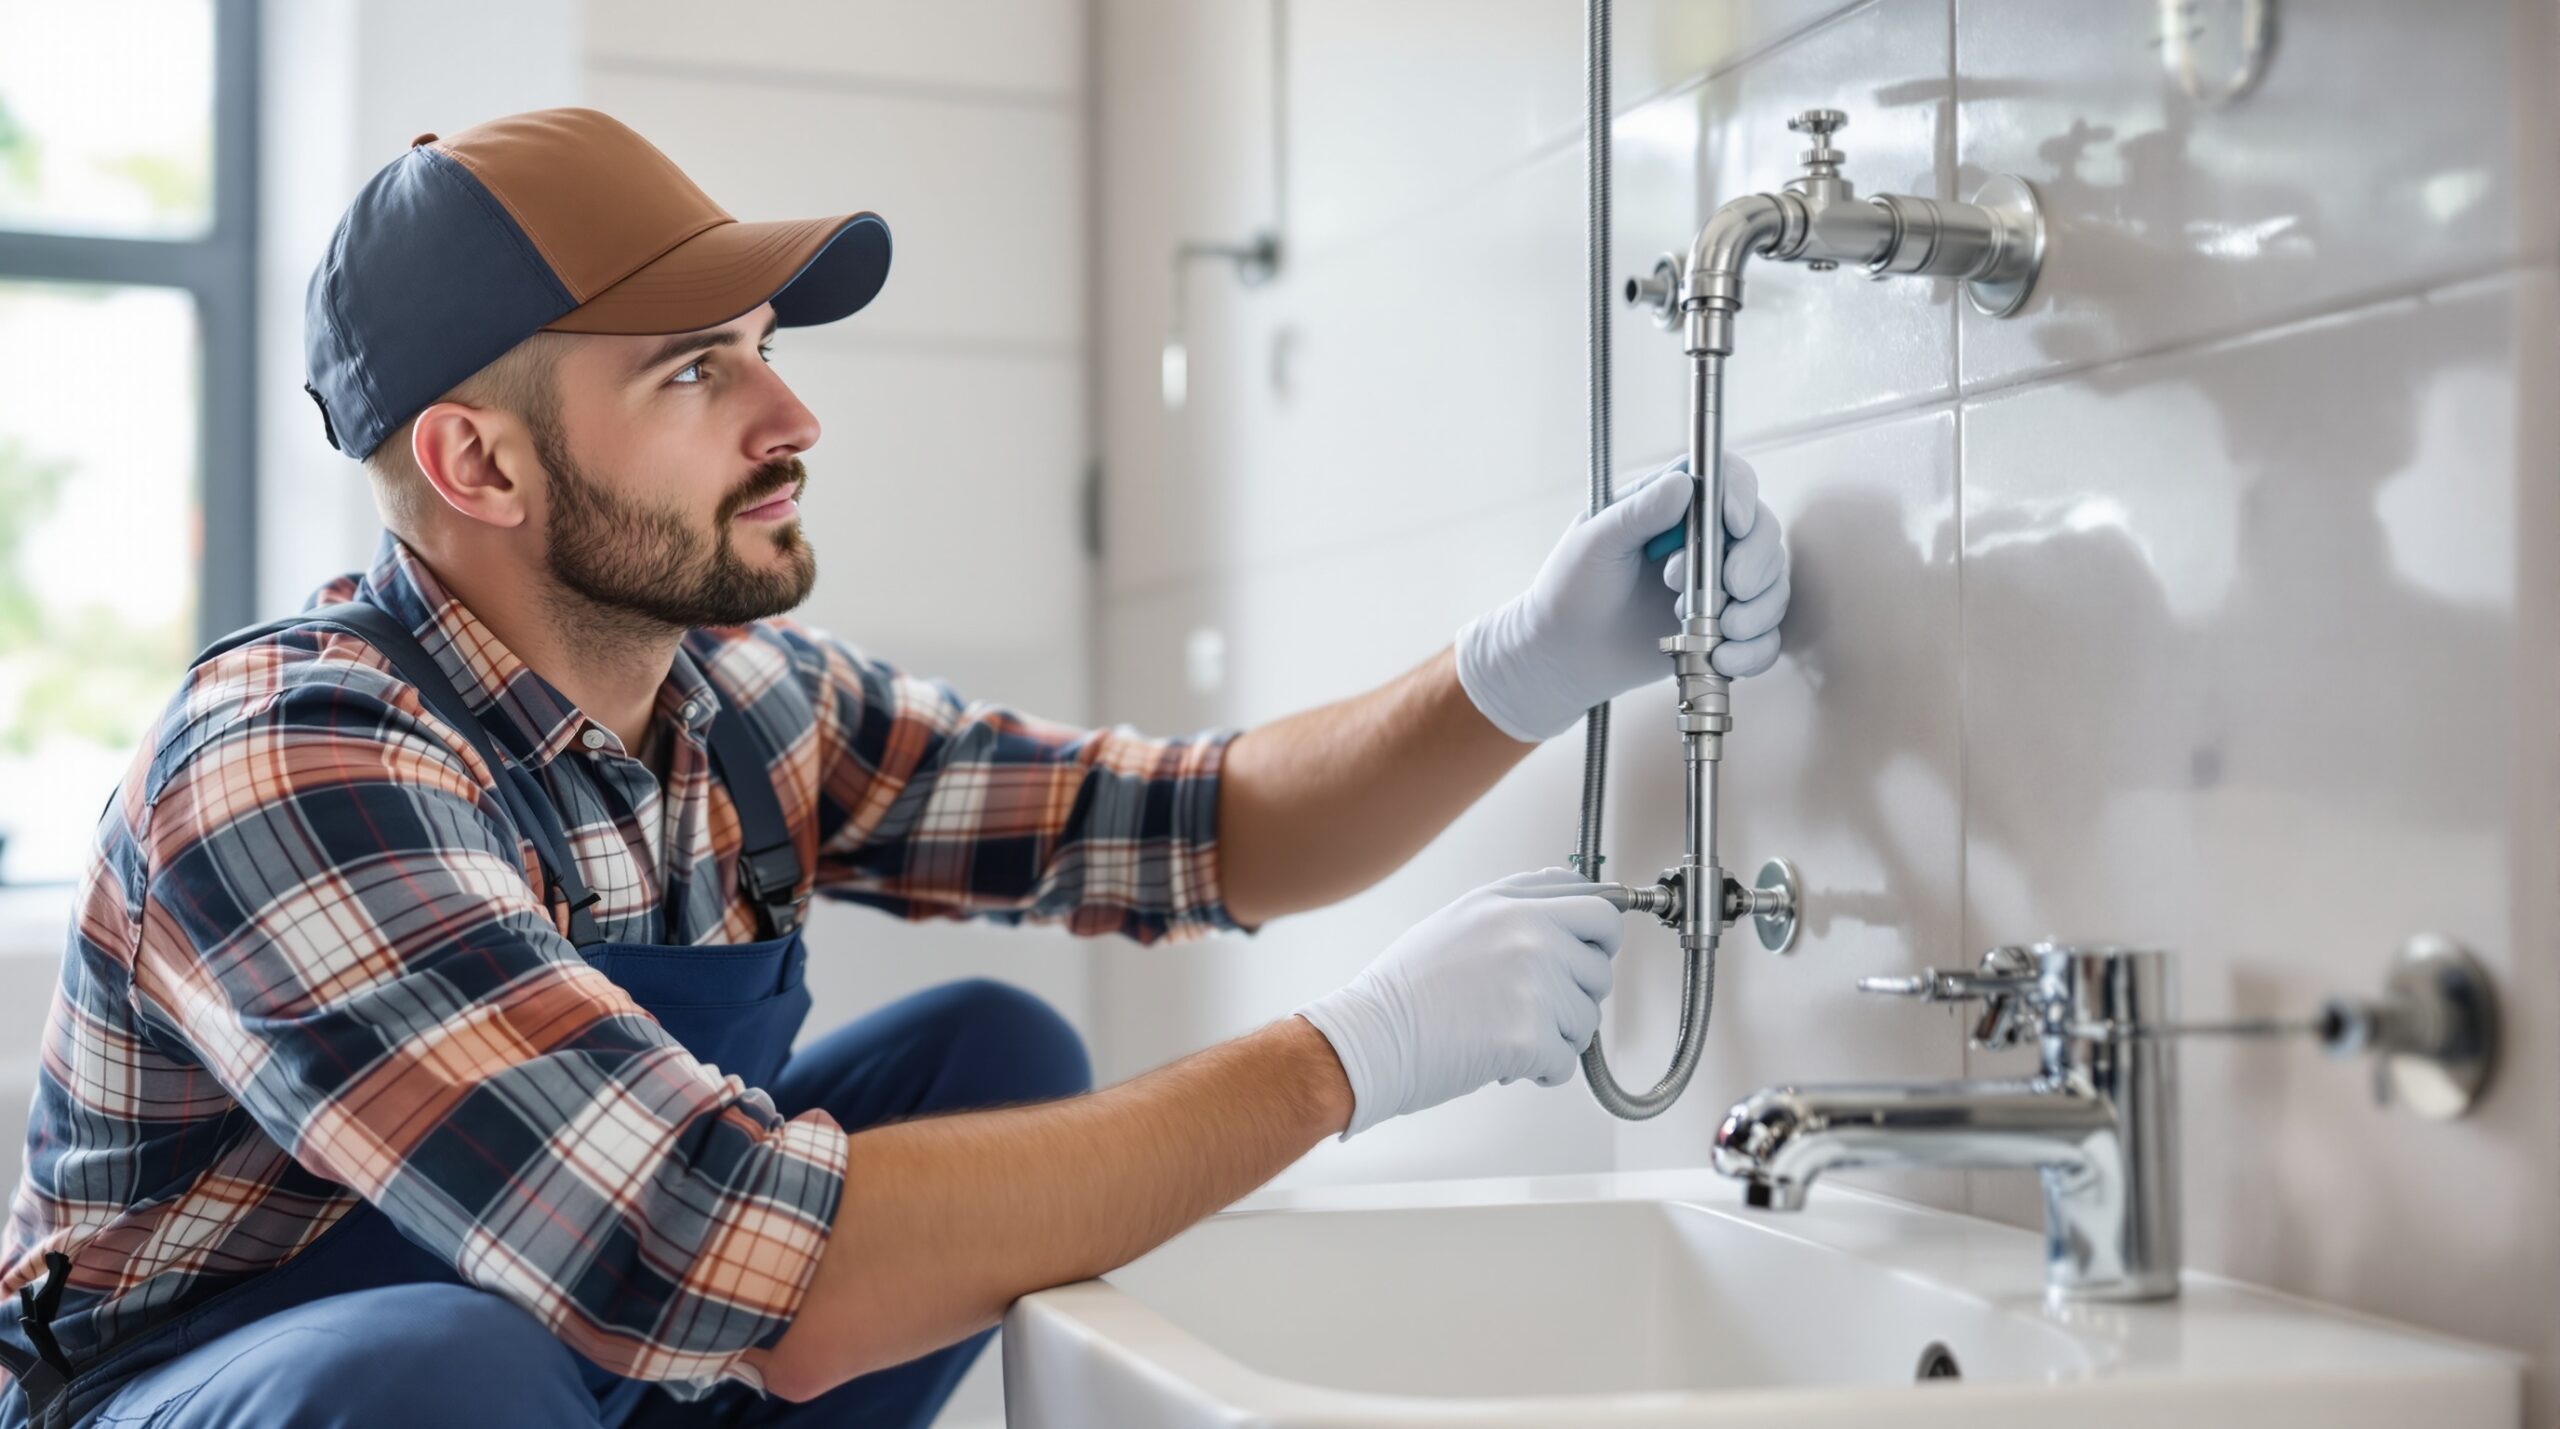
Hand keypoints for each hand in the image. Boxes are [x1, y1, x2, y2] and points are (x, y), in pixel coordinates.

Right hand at [1293, 868, 1622, 1138]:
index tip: (1594, 949)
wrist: (1371, 1038)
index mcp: (1510, 903)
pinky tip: (1507, 1060)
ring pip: (1587, 1018)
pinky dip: (1542, 1069)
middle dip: (1580, 992)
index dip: (1599, 935)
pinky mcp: (1530, 1036)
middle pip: (1601, 965)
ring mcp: (1534, 984)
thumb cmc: (1403, 990)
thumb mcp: (1456, 922)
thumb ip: (1514, 909)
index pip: (1596, 904)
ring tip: (1509, 1032)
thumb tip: (1562, 911)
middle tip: (1544, 1007)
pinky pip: (1567, 1061)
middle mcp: (1529, 934)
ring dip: (1558, 1035)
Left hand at [1454, 456, 1788, 743]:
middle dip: (1755, 562)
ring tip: (1719, 631)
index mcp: (1671, 505)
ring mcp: (1716, 586)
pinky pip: (1763, 635)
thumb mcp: (1595, 542)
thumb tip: (1683, 484)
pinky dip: (1754, 648)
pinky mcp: (1721, 627)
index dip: (1741, 497)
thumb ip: (1638, 512)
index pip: (1726, 482)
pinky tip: (1723, 658)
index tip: (1734, 525)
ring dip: (1758, 609)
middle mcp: (1703, 541)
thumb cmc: (1568, 590)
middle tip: (1729, 587)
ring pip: (1771, 584)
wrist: (1562, 655)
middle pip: (1762, 533)